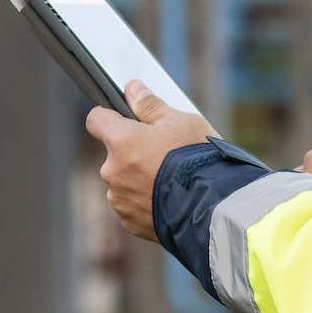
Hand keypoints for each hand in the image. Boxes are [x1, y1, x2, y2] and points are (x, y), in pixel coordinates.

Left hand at [85, 80, 214, 241]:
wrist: (215, 212)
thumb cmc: (200, 163)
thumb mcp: (182, 123)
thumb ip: (151, 106)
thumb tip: (132, 90)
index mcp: (121, 141)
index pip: (96, 120)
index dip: (109, 116)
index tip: (123, 118)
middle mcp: (112, 172)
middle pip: (114, 153)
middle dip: (134, 151)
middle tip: (164, 153)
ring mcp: (120, 200)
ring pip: (124, 181)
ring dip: (139, 178)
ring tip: (171, 180)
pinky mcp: (130, 222)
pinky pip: (132, 205)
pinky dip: (146, 201)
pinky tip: (170, 198)